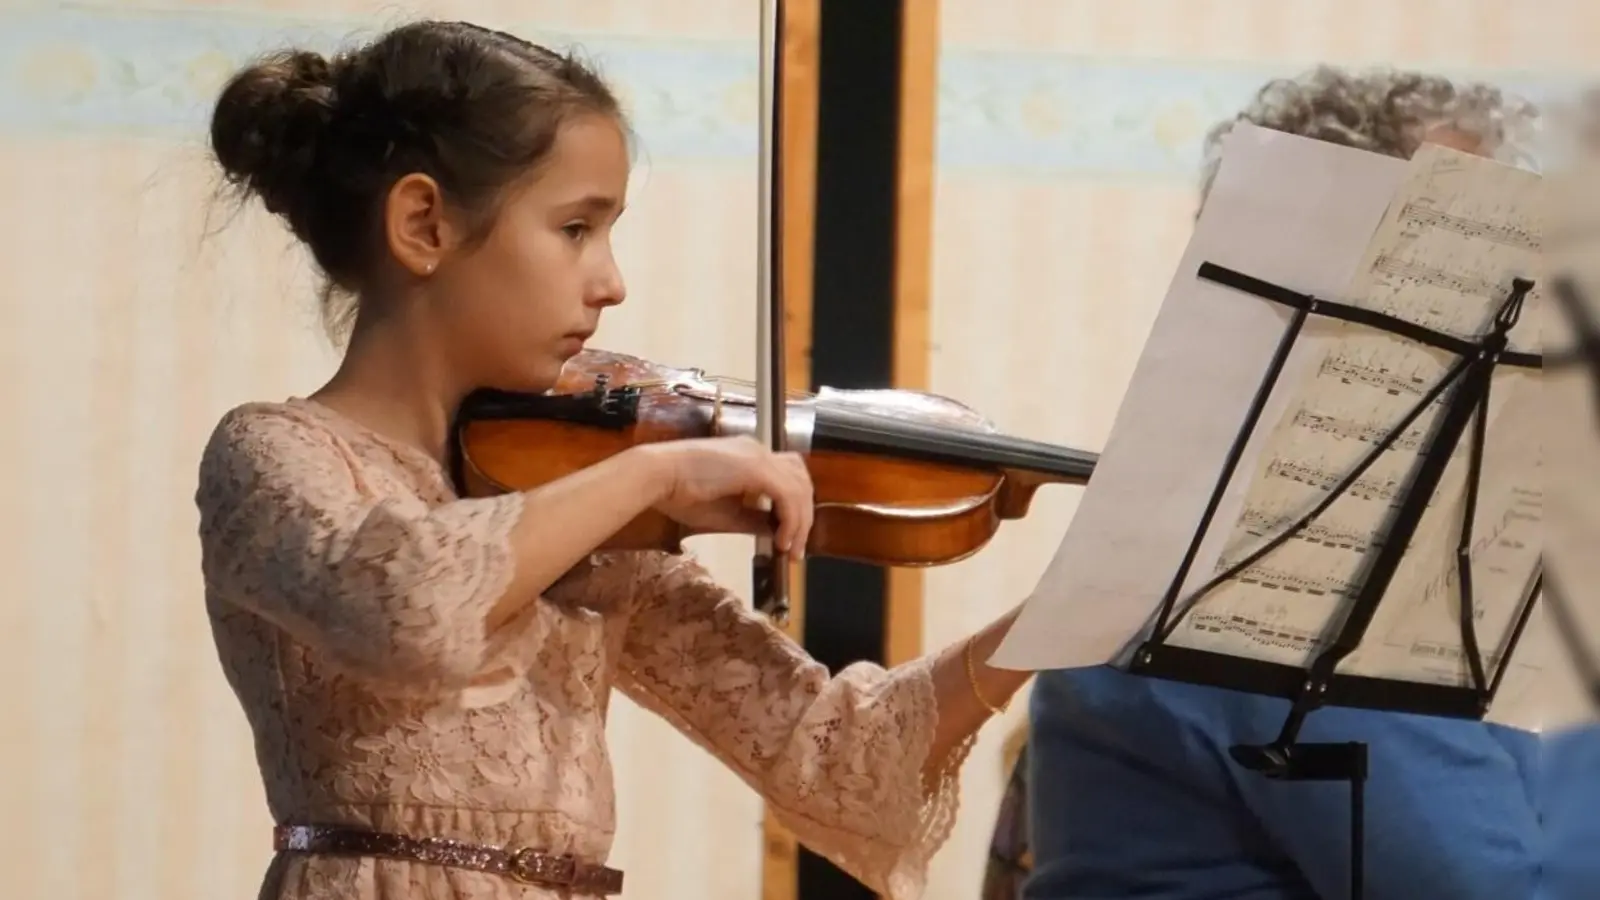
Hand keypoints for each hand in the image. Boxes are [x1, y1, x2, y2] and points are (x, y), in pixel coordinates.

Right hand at [639, 438, 813, 554]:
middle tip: (796, 549)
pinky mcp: (756, 468)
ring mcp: (759, 456)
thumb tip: (775, 531)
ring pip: (799, 488)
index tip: (789, 538)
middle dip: (804, 517)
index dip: (794, 507)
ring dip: (800, 522)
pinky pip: (788, 495)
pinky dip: (791, 520)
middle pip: (800, 481)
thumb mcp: (724, 513)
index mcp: (750, 456)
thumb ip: (752, 519)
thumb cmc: (679, 492)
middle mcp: (758, 451)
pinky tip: (781, 540)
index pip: (788, 477)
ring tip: (790, 549)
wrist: (656, 476)